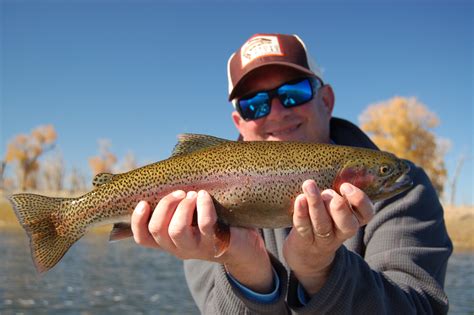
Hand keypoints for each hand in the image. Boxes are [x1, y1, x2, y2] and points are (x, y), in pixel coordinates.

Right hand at [131, 190, 273, 292]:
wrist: (244, 244)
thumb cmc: (214, 221)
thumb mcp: (191, 214)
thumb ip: (176, 202)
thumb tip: (166, 173)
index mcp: (168, 241)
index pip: (143, 238)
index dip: (137, 221)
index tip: (143, 202)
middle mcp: (178, 248)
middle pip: (157, 229)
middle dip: (165, 205)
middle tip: (179, 192)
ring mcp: (195, 249)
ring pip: (176, 230)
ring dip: (182, 207)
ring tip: (193, 194)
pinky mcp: (214, 244)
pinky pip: (204, 225)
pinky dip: (203, 207)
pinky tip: (204, 196)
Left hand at [283, 180, 374, 294]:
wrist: (307, 249)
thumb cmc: (325, 216)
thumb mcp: (337, 204)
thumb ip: (343, 189)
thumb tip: (353, 168)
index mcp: (354, 219)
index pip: (366, 214)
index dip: (359, 201)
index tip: (345, 186)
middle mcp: (341, 231)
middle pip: (346, 225)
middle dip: (340, 209)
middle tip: (330, 193)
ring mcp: (323, 238)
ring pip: (322, 225)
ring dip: (316, 204)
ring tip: (309, 185)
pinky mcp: (305, 240)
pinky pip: (304, 227)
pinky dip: (301, 213)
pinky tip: (299, 199)